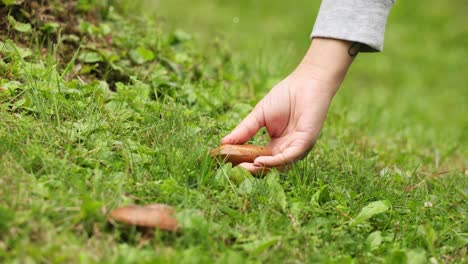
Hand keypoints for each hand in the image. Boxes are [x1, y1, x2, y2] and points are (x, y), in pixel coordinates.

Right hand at [221, 38, 354, 173]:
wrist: (307, 82)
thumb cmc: (285, 96)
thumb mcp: (259, 115)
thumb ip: (244, 130)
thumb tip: (224, 142)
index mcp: (277, 145)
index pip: (260, 159)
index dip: (245, 163)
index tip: (228, 163)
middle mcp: (287, 150)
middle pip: (269, 166)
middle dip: (252, 170)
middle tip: (234, 170)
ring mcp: (297, 148)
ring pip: (279, 165)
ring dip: (261, 168)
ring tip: (245, 167)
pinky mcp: (305, 142)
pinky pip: (289, 157)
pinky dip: (274, 161)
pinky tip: (259, 160)